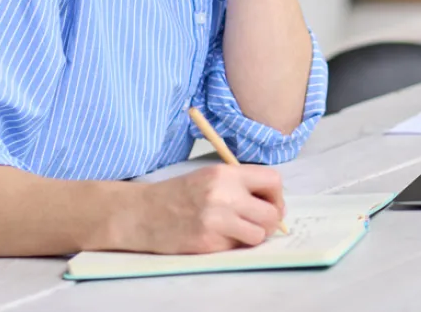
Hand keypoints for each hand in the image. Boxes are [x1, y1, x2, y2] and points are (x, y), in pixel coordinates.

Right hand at [119, 164, 285, 253]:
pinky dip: (233, 245)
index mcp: (225, 173)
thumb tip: (273, 203)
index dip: (277, 196)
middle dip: (270, 222)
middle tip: (258, 223)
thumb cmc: (178, 195)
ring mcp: (216, 220)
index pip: (273, 180)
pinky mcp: (208, 242)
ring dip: (253, 236)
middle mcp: (224, 194)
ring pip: (259, 234)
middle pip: (272, 213)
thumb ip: (240, 185)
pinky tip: (217, 237)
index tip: (269, 204)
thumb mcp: (209, 177)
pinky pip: (237, 247)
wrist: (143, 213)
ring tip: (238, 232)